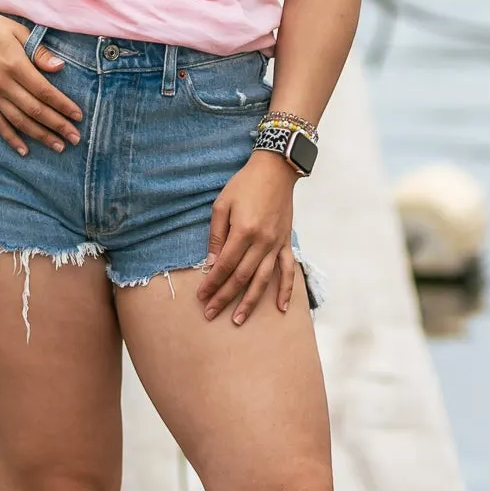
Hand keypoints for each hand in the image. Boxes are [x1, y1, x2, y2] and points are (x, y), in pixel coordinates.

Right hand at [0, 0, 80, 155]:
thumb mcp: (17, 31)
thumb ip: (39, 52)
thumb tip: (59, 67)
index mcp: (15, 65)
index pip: (44, 91)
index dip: (63, 105)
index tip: (78, 116)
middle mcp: (3, 83)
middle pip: (35, 110)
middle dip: (57, 125)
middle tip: (75, 138)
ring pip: (19, 120)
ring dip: (39, 136)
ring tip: (58, 146)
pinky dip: (11, 138)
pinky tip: (24, 150)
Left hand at [198, 152, 299, 323]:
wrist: (275, 171)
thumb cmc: (244, 185)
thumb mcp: (222, 205)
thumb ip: (216, 235)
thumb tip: (211, 263)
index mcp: (243, 231)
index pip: (224, 265)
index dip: (212, 283)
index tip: (201, 296)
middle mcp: (262, 242)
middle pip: (241, 277)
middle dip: (224, 297)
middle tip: (211, 313)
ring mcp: (276, 244)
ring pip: (262, 280)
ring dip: (250, 302)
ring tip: (238, 319)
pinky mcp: (286, 243)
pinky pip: (288, 271)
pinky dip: (286, 290)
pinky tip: (280, 308)